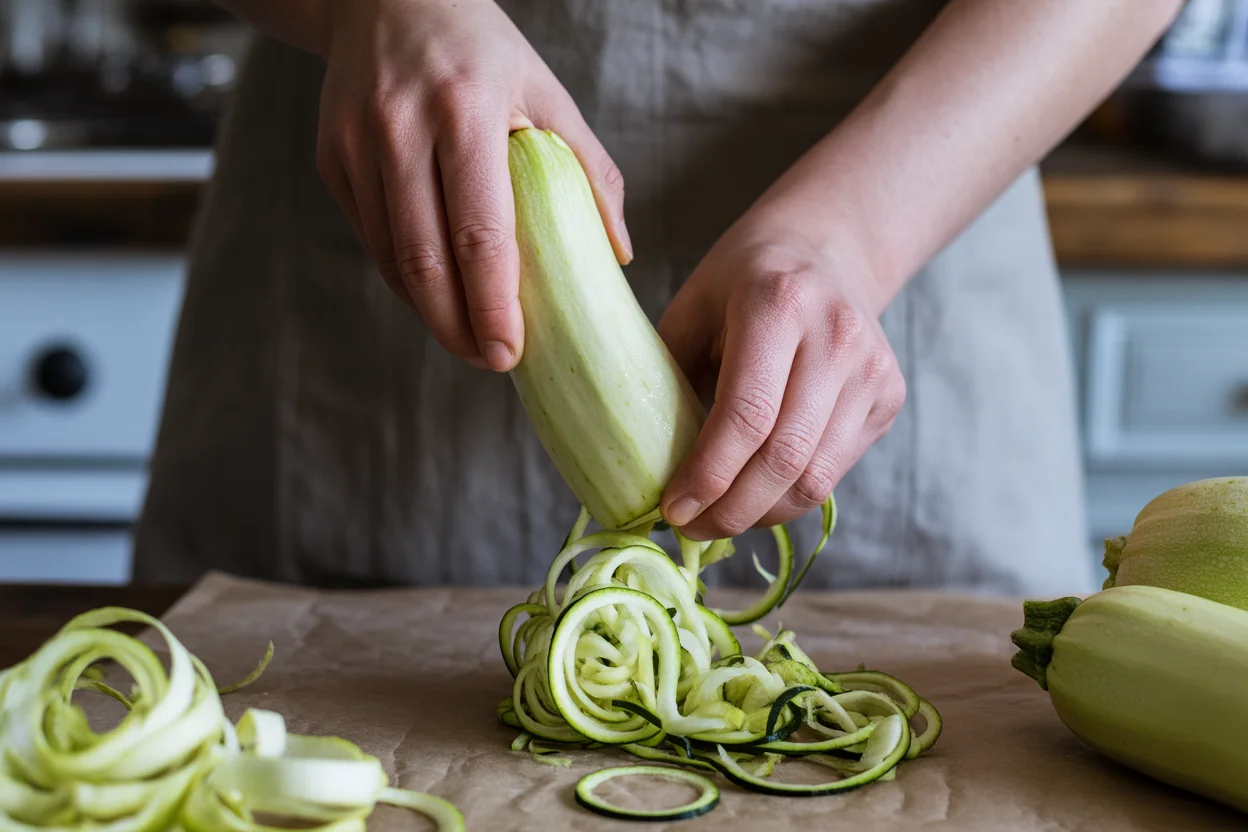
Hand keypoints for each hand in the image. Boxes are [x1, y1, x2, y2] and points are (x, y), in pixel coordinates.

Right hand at [315, 0, 630, 369]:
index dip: (493, 304)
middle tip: (492, 361)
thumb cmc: (481, 51)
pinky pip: (371, 239)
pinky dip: (406, 279)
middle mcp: (400, 126)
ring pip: (391, 257)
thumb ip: (588, 170)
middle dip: (458, 326)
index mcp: (465, 108)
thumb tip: (616, 252)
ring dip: (430, 311)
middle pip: (426, 259)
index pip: (479, 231)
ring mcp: (356, 144)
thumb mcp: (546, 91)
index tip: (511, 353)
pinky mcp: (331, 159)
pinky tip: (437, 296)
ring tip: (468, 338)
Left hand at [657, 226, 904, 540]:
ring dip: (761, 514)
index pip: (747, 414)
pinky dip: (790, 496)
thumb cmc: (741, 281)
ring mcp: (871, 369)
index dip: (708, 475)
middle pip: (785, 457)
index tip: (672, 509)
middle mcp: (836, 336)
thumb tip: (641, 467)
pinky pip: (835, 470)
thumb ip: (668, 378)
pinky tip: (756, 494)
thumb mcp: (692, 308)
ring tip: (718, 519)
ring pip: (816, 478)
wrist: (827, 248)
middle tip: (690, 528)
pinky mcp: (889, 397)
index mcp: (777, 303)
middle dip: (731, 510)